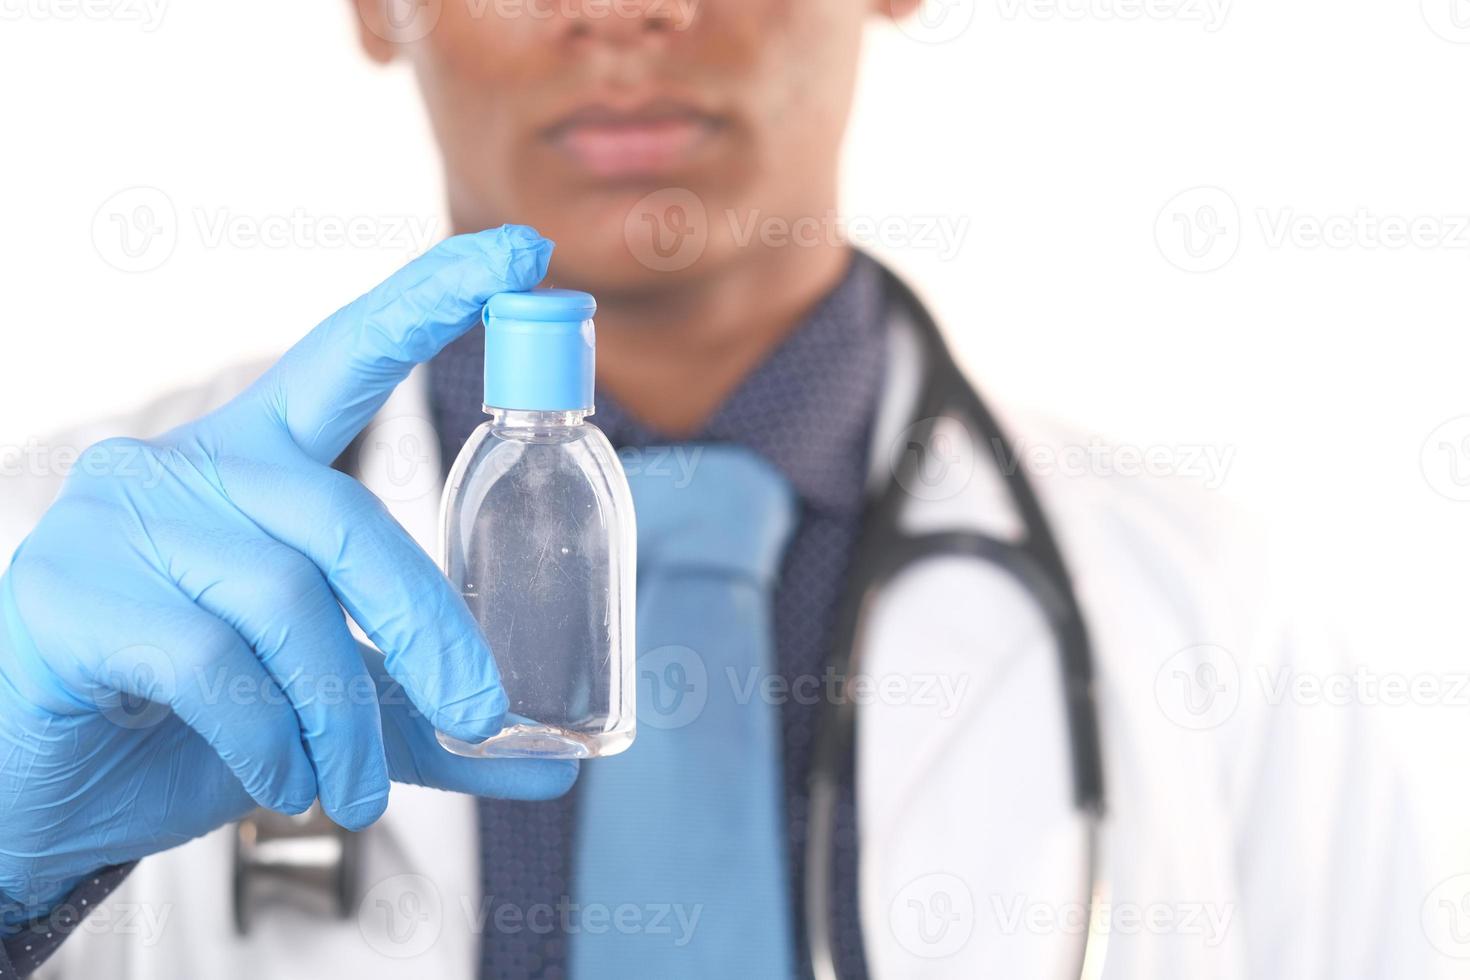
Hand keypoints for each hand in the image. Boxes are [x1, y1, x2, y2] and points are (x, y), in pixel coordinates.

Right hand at [0, 226, 576, 918]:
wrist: (42, 792)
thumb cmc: (186, 723)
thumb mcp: (323, 706)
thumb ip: (423, 719)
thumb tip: (549, 760)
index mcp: (257, 460)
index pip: (350, 353)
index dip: (432, 297)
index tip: (524, 252)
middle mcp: (188, 465)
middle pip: (343, 518)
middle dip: (425, 626)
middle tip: (477, 712)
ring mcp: (120, 520)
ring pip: (281, 600)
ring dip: (339, 716)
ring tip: (351, 788)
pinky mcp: (68, 592)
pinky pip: (208, 660)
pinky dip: (268, 737)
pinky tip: (279, 782)